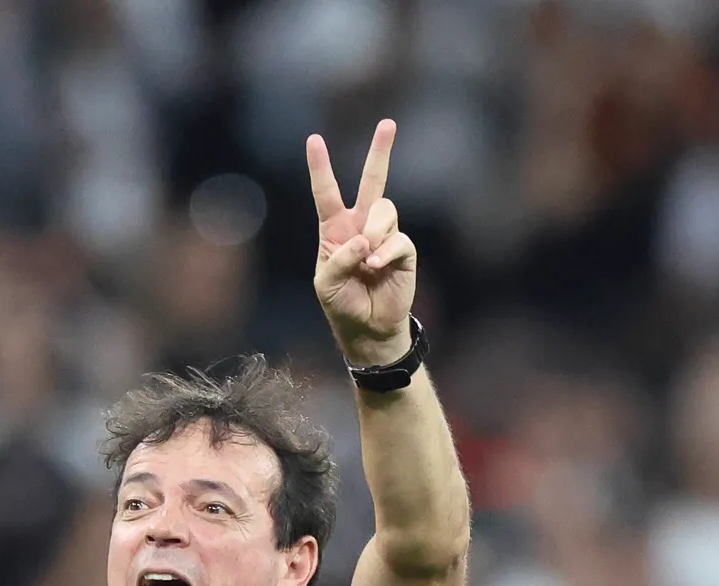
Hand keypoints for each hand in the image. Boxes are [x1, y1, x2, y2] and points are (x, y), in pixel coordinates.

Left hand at [308, 119, 413, 365]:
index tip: (314, 139)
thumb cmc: (342, 304)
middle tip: (389, 124)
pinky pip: (397, 238)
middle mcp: (362, 225)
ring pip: (384, 211)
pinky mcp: (404, 250)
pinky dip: (385, 252)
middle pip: (373, 181)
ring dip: (374, 233)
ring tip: (368, 261)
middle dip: (381, 151)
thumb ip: (338, 258)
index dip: (321, 167)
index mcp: (335, 229)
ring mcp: (384, 235)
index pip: (327, 192)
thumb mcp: (325, 283)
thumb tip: (365, 239)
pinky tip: (376, 266)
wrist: (368, 329)